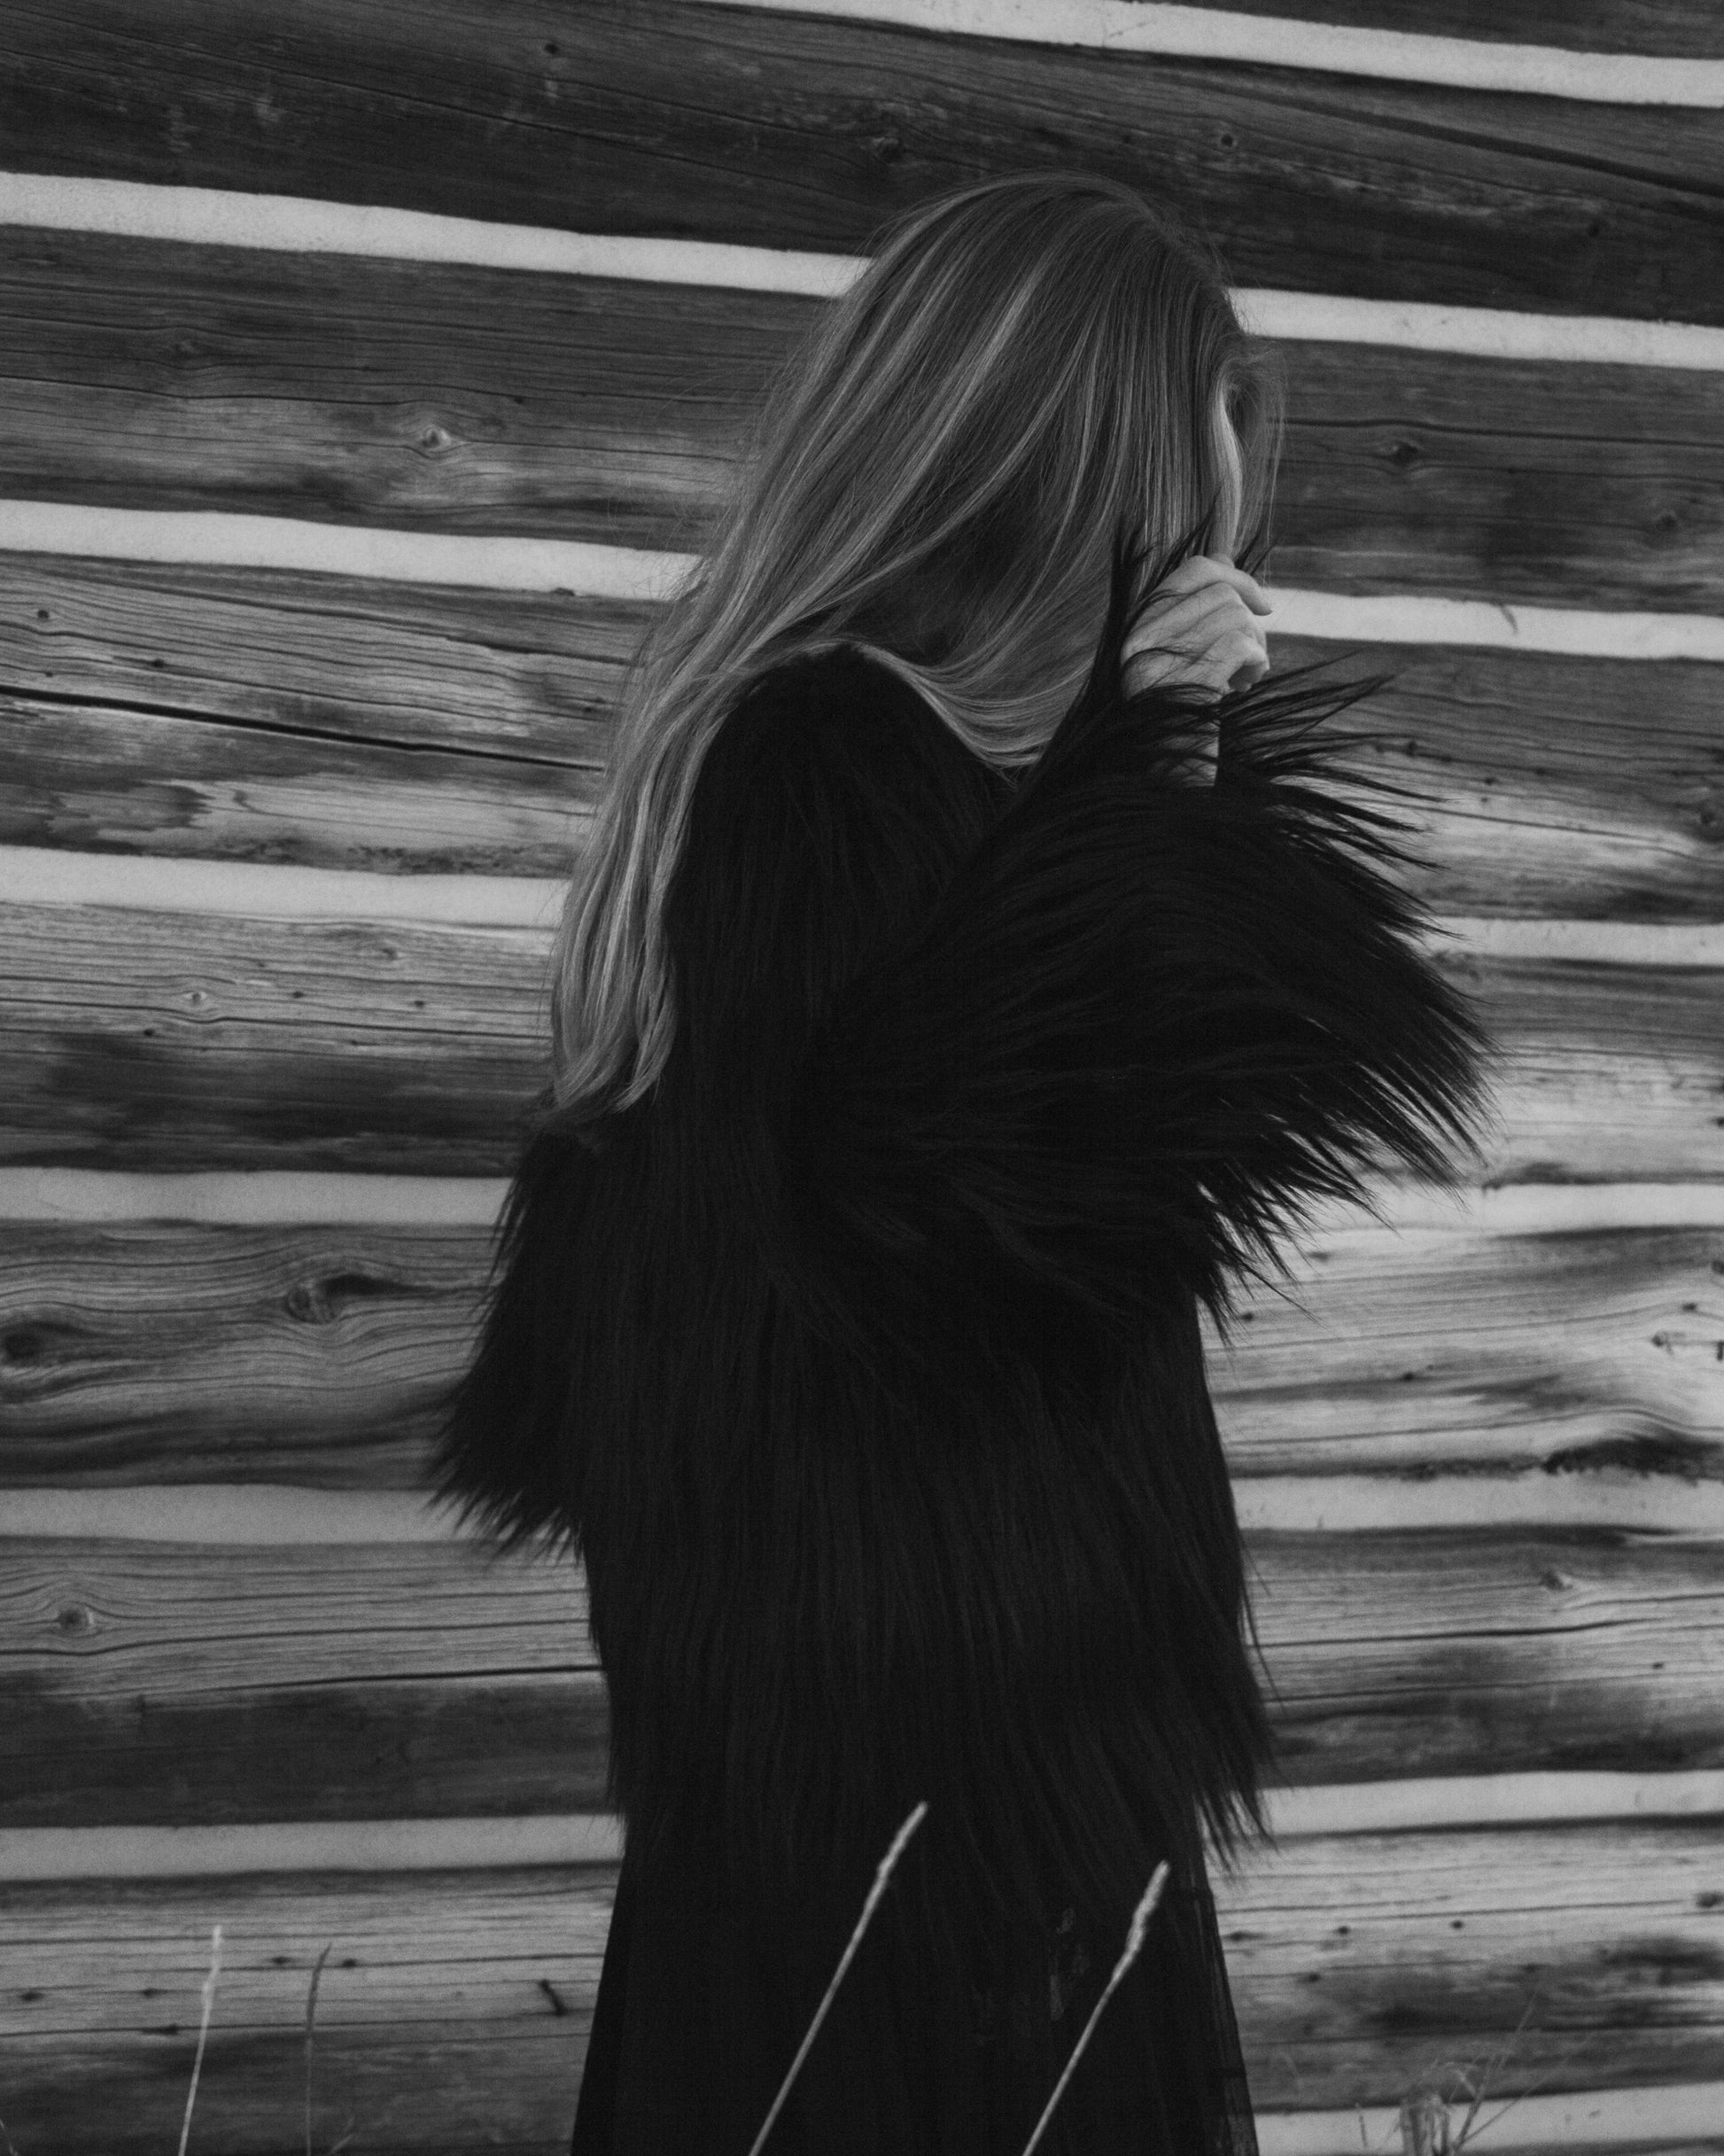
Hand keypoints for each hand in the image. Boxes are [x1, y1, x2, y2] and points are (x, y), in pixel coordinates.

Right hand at [1122, 556, 1271, 701]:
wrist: (1169, 777)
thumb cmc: (1183, 713)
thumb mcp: (1183, 655)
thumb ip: (1197, 610)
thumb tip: (1225, 559)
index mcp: (1137, 628)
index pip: (1193, 570)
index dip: (1236, 577)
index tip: (1261, 604)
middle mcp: (1142, 641)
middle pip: (1221, 594)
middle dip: (1251, 621)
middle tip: (1255, 653)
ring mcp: (1161, 662)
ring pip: (1235, 619)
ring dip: (1255, 646)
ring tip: (1244, 677)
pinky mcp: (1188, 683)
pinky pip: (1240, 645)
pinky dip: (1256, 662)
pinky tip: (1246, 685)